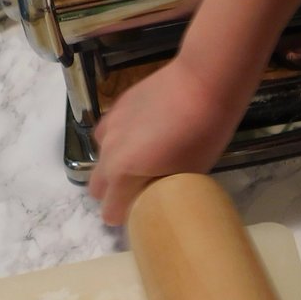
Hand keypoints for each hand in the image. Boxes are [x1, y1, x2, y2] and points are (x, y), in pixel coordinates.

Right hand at [88, 57, 239, 225]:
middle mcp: (108, 151)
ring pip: (101, 157)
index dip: (125, 216)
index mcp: (123, 173)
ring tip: (141, 160)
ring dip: (114, 166)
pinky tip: (140, 135)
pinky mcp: (117, 105)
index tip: (141, 214)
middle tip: (139, 191)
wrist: (203, 82)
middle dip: (112, 194)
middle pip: (97, 186)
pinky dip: (118, 141)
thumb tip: (155, 197)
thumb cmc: (201, 135)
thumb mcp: (186, 174)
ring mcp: (110, 126)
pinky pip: (108, 132)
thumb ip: (161, 190)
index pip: (110, 211)